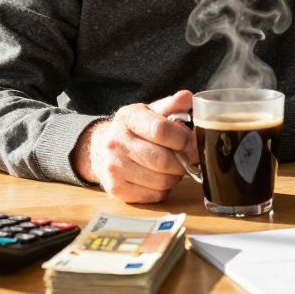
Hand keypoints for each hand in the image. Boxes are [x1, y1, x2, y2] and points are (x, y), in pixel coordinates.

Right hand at [72, 90, 195, 202]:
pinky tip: (159, 178)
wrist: (100, 146)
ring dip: (175, 177)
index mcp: (129, 118)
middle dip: (183, 161)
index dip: (184, 139)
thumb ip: (171, 105)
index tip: (194, 143)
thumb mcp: (150, 111)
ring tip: (173, 168)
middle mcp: (116, 142)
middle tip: (189, 159)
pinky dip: (164, 190)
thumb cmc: (134, 129)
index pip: (161, 130)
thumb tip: (187, 97)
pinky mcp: (116, 189)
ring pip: (161, 181)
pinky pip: (153, 196)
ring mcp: (114, 167)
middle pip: (162, 160)